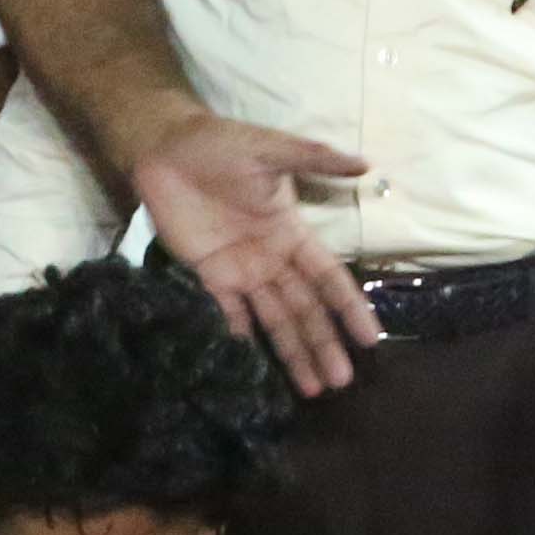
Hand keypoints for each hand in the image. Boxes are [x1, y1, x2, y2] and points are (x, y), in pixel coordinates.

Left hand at [124, 110, 377, 395]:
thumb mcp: (272, 149)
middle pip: (305, 310)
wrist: (164, 149)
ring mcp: (240, 272)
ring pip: (274, 321)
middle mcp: (272, 260)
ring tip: (311, 390)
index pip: (329, 278)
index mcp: (292, 233)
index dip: (349, 308)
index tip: (370, 339)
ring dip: (293, 354)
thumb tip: (365, 164)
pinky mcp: (207, 277)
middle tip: (340, 382)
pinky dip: (242, 341)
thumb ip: (315, 159)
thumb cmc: (221, 145)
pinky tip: (256, 372)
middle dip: (323, 344)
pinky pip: (229, 315)